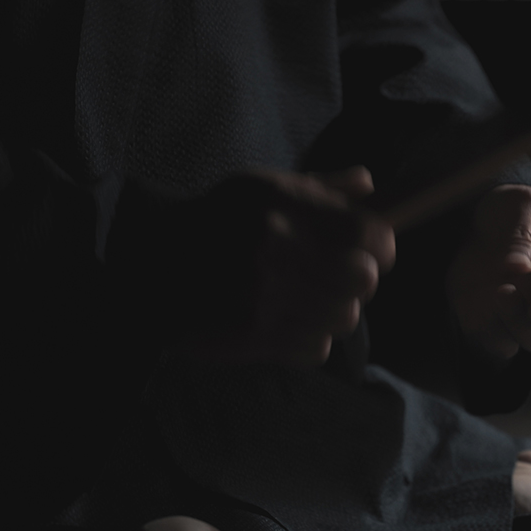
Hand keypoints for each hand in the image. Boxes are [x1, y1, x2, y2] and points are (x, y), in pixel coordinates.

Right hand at [182, 166, 394, 366]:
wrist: (150, 263)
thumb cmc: (219, 221)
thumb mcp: (264, 188)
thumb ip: (323, 189)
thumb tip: (370, 184)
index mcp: (285, 204)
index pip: (370, 233)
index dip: (380, 245)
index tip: (373, 249)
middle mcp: (277, 247)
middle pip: (364, 279)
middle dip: (359, 280)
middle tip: (339, 277)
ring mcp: (265, 294)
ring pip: (343, 318)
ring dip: (332, 312)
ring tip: (305, 299)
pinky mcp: (253, 334)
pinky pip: (316, 348)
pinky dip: (308, 340)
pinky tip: (286, 322)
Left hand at [447, 185, 530, 359]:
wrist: (477, 223)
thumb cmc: (513, 210)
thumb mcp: (521, 206)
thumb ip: (522, 235)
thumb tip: (519, 268)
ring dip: (523, 325)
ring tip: (502, 292)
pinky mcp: (503, 325)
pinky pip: (504, 345)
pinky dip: (495, 331)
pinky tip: (485, 304)